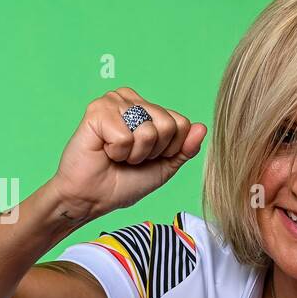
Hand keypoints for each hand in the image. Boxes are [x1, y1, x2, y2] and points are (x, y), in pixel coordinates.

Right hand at [51, 86, 206, 221]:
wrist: (94, 198)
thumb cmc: (124, 181)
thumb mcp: (164, 166)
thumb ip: (184, 148)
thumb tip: (202, 127)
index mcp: (147, 108)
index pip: (181, 123)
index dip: (169, 149)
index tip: (149, 157)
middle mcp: (131, 99)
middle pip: (168, 125)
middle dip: (153, 151)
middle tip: (131, 157)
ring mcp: (113, 102)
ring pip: (148, 130)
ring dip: (135, 153)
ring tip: (117, 154)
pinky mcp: (97, 111)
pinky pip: (126, 136)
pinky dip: (118, 152)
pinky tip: (105, 150)